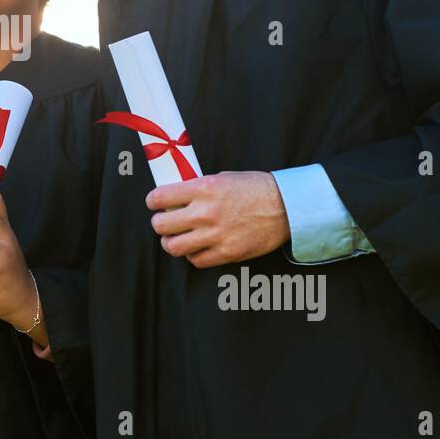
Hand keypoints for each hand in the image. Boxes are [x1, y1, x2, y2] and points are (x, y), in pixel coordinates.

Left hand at [146, 171, 289, 267]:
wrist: (286, 207)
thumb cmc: (255, 189)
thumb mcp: (222, 177)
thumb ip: (197, 188)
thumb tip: (175, 197)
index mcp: (203, 188)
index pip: (160, 197)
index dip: (152, 201)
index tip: (154, 204)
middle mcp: (205, 212)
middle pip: (161, 225)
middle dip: (159, 224)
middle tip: (165, 222)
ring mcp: (215, 235)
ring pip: (173, 247)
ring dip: (171, 242)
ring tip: (177, 238)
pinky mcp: (226, 253)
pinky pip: (196, 260)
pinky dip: (193, 255)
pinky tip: (197, 247)